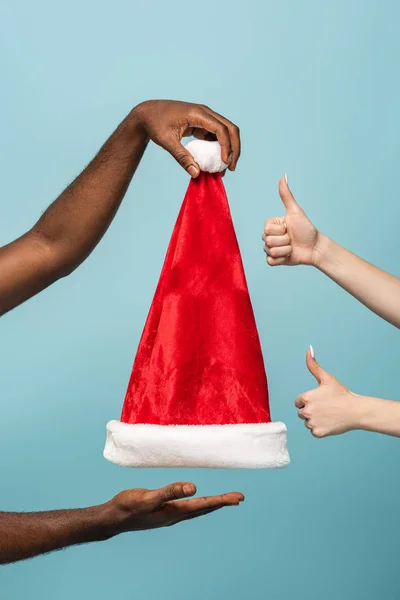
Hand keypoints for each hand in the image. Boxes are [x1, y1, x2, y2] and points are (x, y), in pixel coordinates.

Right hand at [103, 482, 243, 534]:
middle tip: (239, 498)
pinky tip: (196, 502)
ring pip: (197, 510)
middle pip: (204, 508)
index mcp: (175, 512)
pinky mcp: (163, 512)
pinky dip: (198, 504)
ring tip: (225, 500)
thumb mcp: (149, 497)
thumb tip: (194, 488)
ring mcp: (169, 515)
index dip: (222, 500)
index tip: (238, 498)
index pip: (204, 505)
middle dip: (222, 502)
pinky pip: (187, 508)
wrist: (113, 518)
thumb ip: (170, 492)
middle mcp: (175, 515)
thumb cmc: (128, 507)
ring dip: (212, 504)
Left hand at [131, 100, 239, 177]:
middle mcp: (205, 113)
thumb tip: (196, 173)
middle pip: (230, 128)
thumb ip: (182, 157)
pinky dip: (219, 148)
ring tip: (224, 168)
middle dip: (234, 148)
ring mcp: (205, 118)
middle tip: (232, 168)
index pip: (220, 128)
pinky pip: (217, 136)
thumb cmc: (155, 124)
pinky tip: (215, 162)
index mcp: (197, 113)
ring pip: (226, 131)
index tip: (224, 163)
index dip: (226, 146)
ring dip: (229, 149)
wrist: (148, 114)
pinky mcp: (202, 124)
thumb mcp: (167, 142)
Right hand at [262, 176, 318, 265]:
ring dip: (285, 250)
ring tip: (292, 247)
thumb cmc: (306, 228)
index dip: (280, 230)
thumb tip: (283, 176)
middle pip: (267, 241)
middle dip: (284, 241)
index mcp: (271, 225)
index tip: (289, 227)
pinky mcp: (274, 260)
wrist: (314, 246)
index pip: (266, 229)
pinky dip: (281, 259)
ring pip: (270, 251)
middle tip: (292, 238)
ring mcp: (271, 249)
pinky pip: (270, 262)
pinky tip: (288, 255)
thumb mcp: (295, 211)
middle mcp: (269, 236)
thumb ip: (286, 195)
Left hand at [295, 348, 363, 437]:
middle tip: (325, 407)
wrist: (356, 411)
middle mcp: (306, 411)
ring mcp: (312, 423)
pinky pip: (313, 431)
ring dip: (314, 419)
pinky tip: (329, 422)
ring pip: (307, 422)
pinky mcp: (317, 433)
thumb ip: (313, 365)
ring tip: (328, 414)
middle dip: (310, 410)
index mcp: (306, 398)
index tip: (320, 400)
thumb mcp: (327, 378)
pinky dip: (320, 428)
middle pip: (301, 412)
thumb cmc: (341, 394)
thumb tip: (308, 350)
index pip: (298, 402)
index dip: (308, 400)